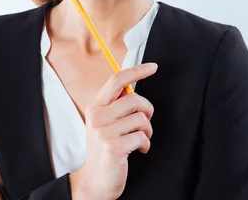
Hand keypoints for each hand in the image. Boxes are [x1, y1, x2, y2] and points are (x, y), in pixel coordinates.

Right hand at [70, 62, 157, 199]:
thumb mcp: (104, 123)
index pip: (117, 80)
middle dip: (147, 110)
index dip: (137, 71)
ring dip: (147, 131)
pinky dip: (145, 144)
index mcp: (95, 107)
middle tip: (145, 122)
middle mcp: (97, 117)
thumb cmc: (104, 149)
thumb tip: (133, 88)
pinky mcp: (113, 147)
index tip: (153, 67)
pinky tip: (138, 150)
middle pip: (134, 99)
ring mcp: (104, 132)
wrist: (95, 180)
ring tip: (139, 139)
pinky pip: (142, 137)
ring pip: (141, 119)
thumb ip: (116, 105)